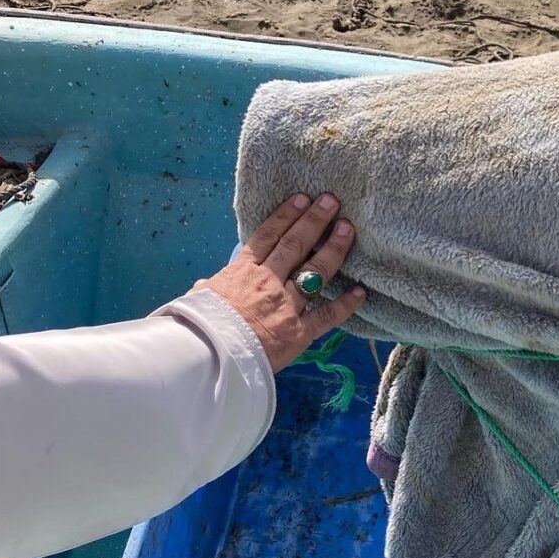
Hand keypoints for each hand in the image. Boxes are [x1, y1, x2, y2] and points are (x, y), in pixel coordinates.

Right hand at [192, 193, 364, 371]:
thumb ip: (208, 289)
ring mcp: (286, 305)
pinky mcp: (298, 332)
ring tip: (348, 228)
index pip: (268, 236)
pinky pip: (327, 316)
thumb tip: (205, 286)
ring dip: (334, 248)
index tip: (302, 198)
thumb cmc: (197, 329)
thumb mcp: (197, 300)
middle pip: (296, 244)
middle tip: (332, 201)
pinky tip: (361, 291)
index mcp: (242, 272)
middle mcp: (268, 282)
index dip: (287, 215)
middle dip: (315, 220)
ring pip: (315, 271)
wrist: (204, 359)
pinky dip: (346, 304)